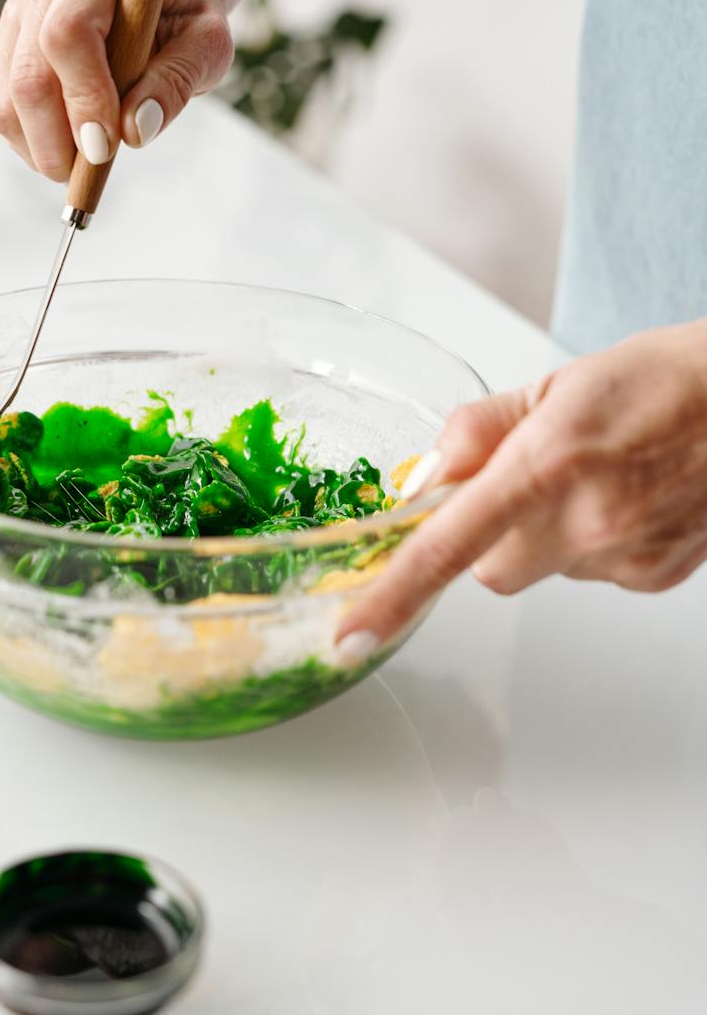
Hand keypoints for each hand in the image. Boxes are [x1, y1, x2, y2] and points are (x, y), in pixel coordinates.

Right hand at [0, 0, 233, 179]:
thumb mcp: (208, 46)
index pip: (68, 34)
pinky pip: (3, 107)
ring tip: (84, 165)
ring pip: (7, 98)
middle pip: (28, 74)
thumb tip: (135, 131)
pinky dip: (32, 143)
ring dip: (41, 149)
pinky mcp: (9, 43)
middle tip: (93, 170)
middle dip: (58, 139)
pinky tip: (68, 148)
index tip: (106, 147)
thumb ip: (177, 82)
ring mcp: (21, 10)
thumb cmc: (186, 21)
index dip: (83, 98)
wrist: (162, 0)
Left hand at [337, 320, 706, 655]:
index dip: (393, 594)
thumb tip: (422, 477)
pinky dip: (595, 543)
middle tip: (532, 478)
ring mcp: (624, 557)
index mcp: (548, 462)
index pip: (449, 544)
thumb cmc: (665, 380)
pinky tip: (631, 498)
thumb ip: (476, 431)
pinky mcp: (654, 579)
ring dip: (548, 535)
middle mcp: (586, 520)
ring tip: (601, 477)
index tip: (350, 634)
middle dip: (491, 533)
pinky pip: (592, 573)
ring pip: (542, 570)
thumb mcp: (555, 383)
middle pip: (489, 567)